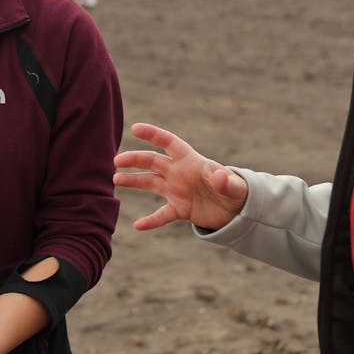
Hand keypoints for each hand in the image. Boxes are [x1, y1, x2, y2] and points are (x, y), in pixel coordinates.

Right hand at [113, 122, 247, 230]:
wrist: (238, 210)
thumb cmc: (236, 192)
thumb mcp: (234, 186)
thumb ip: (225, 181)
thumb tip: (219, 176)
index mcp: (191, 161)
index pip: (169, 143)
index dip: (153, 134)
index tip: (135, 128)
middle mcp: (179, 173)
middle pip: (153, 161)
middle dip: (135, 159)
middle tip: (116, 161)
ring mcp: (177, 190)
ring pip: (150, 182)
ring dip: (134, 181)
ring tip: (116, 180)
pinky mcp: (180, 209)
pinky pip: (162, 215)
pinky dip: (151, 221)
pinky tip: (138, 226)